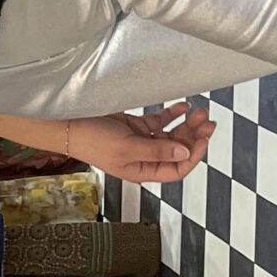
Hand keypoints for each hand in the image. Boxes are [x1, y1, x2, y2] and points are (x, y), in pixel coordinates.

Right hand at [61, 104, 216, 186]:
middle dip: (194, 136)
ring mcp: (141, 140)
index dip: (193, 156)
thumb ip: (158, 150)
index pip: (177, 168)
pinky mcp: (135, 126)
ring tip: (199, 112)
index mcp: (142, 170)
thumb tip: (184, 153)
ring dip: (186, 125)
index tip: (203, 139)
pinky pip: (160, 121)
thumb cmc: (91, 141)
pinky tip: (183, 106)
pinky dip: (173, 114)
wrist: (69, 123)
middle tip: (207, 122)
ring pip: (172, 135)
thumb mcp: (127, 148)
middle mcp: (144, 157)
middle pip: (178, 150)